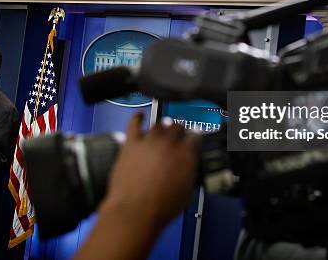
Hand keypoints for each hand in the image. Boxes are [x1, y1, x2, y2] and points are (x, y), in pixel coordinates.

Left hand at [100, 113, 200, 230]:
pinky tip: (140, 116)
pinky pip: (134, 123)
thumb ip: (189, 173)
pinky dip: (138, 118)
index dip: (195, 138)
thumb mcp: (186, 192)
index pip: (196, 136)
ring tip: (163, 130)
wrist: (135, 211)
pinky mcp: (131, 143)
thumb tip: (188, 168)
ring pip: (159, 124)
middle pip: (178, 126)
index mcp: (187, 154)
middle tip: (178, 136)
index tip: (194, 140)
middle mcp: (169, 143)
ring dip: (163, 126)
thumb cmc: (160, 208)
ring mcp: (150, 141)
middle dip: (180, 130)